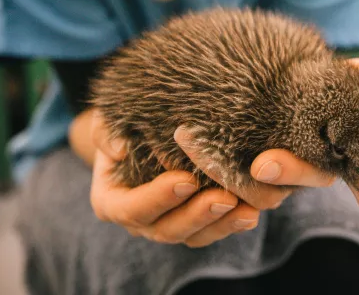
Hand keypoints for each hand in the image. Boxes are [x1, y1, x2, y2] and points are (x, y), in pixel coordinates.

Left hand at [86, 57, 358, 247]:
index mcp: (266, 175)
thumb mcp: (273, 87)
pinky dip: (158, 202)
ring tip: (204, 182)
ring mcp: (185, 210)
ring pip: (198, 228)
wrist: (142, 110)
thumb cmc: (219, 105)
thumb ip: (325, 82)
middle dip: (259, 190)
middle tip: (257, 165)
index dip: (294, 173)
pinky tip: (174, 179)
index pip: (296, 183)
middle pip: (258, 204)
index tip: (274, 158)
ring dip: (204, 212)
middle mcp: (232, 198)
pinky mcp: (136, 210)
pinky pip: (148, 217)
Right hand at [87, 110, 258, 246]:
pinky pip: (213, 231)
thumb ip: (105, 133)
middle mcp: (140, 221)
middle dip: (197, 216)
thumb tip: (117, 149)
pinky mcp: (194, 224)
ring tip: (247, 210)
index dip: (158, 198)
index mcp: (111, 201)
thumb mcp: (107, 122)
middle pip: (166, 230)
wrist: (140, 132)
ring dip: (221, 224)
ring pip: (194, 236)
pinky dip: (233, 223)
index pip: (132, 208)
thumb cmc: (122, 126)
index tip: (185, 180)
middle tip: (223, 198)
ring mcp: (168, 225)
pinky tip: (253, 212)